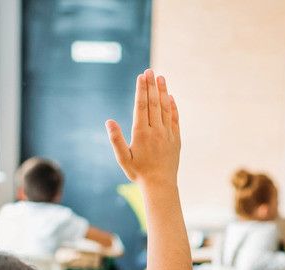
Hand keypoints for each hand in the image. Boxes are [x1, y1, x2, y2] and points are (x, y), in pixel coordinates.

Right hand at [105, 69, 179, 186]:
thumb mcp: (123, 158)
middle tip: (150, 70)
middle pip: (154, 103)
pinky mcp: (176, 139)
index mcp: (141, 133)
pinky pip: (175, 119)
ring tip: (161, 77)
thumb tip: (109, 121)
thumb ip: (116, 139)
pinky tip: (171, 97)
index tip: (141, 76)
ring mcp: (167, 134)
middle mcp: (156, 131)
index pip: (141, 106)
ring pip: (166, 108)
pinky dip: (173, 107)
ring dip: (163, 92)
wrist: (160, 185)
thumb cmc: (139, 173)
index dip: (141, 90)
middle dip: (151, 85)